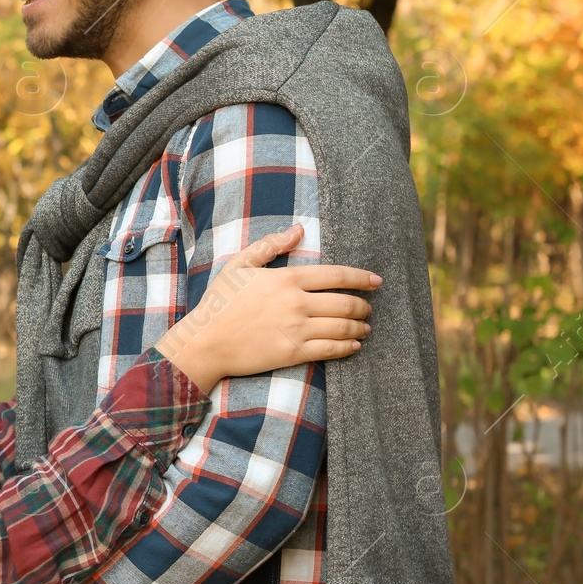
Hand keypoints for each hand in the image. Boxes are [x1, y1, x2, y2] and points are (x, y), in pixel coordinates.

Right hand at [156, 224, 379, 392]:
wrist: (205, 341)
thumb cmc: (219, 302)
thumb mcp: (239, 265)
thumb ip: (270, 245)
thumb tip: (299, 230)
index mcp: (287, 278)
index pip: (337, 275)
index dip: (362, 278)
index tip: (376, 281)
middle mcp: (297, 303)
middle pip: (346, 303)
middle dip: (363, 305)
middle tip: (368, 308)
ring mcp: (297, 330)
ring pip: (343, 327)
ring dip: (360, 327)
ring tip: (365, 327)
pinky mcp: (293, 353)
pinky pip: (331, 350)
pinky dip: (348, 347)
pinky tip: (353, 345)